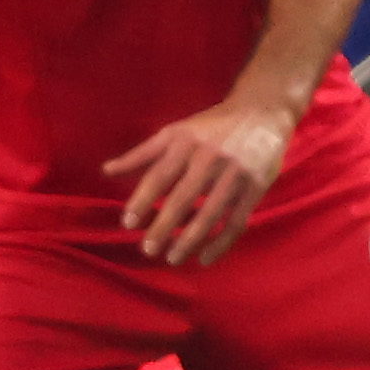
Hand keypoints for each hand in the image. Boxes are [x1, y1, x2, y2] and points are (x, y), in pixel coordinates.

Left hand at [106, 97, 297, 268]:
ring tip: (173, 258)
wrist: (264, 110)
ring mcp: (235, 173)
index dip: (142, 200)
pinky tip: (205, 258)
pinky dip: (222, 242)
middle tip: (148, 250)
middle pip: (183, 198)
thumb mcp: (176, 131)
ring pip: (211, 213)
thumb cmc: (212, 125)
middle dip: (164, 227)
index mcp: (186, 143)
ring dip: (190, 240)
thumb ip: (142, 153)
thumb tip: (105, 171)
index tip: (128, 224)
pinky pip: (238, 220)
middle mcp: (210, 158)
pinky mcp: (257, 186)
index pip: (159, 176)